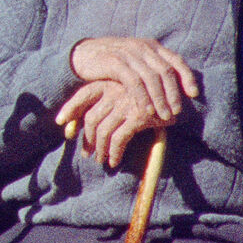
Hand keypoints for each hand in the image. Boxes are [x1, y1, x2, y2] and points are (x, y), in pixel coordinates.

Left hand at [54, 77, 171, 170]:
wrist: (181, 98)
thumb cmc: (152, 98)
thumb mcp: (127, 95)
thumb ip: (106, 103)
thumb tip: (76, 124)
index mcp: (112, 81)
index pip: (84, 94)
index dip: (70, 109)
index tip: (60, 123)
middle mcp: (116, 91)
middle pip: (91, 118)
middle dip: (88, 138)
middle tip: (88, 152)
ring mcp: (126, 103)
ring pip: (103, 131)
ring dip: (101, 149)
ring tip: (102, 160)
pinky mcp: (138, 116)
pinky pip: (119, 139)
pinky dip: (114, 152)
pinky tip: (114, 161)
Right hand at [67, 36, 197, 123]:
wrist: (83, 55)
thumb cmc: (112, 62)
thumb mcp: (135, 61)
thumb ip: (152, 69)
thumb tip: (174, 89)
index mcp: (151, 46)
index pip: (176, 60)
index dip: (187, 77)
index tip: (194, 94)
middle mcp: (143, 47)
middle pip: (165, 71)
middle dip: (173, 94)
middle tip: (175, 112)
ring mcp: (129, 53)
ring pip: (152, 78)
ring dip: (160, 100)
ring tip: (163, 116)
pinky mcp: (115, 62)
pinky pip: (134, 82)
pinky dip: (142, 98)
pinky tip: (145, 111)